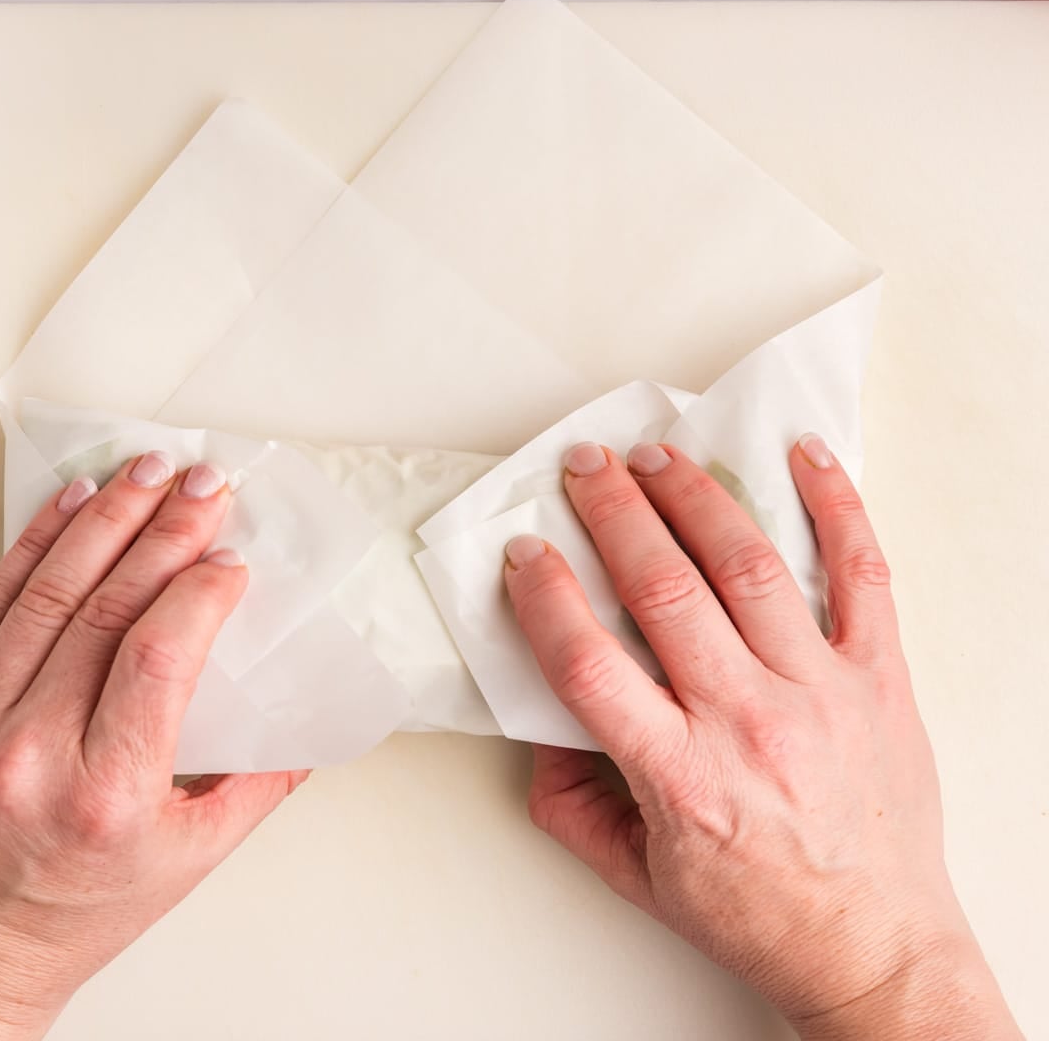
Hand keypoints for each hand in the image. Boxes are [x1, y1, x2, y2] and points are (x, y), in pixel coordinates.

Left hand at [0, 454, 304, 1039]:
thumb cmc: (81, 911)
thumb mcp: (193, 857)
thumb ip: (261, 784)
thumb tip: (309, 719)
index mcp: (105, 794)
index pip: (158, 656)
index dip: (199, 591)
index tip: (231, 559)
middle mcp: (31, 753)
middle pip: (108, 608)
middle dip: (166, 532)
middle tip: (204, 484)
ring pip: (48, 591)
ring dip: (105, 519)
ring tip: (146, 473)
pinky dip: (34, 544)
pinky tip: (71, 505)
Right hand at [504, 437, 1021, 1039]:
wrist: (875, 949)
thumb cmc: (759, 914)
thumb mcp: (636, 873)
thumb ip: (571, 800)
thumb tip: (541, 721)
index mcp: (682, 777)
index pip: (590, 662)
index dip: (546, 596)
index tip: (526, 552)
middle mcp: (749, 724)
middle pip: (664, 590)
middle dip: (614, 513)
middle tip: (586, 467)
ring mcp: (821, 693)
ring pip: (749, 567)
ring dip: (695, 497)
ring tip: (659, 456)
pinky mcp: (880, 678)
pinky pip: (862, 575)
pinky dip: (836, 507)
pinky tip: (804, 456)